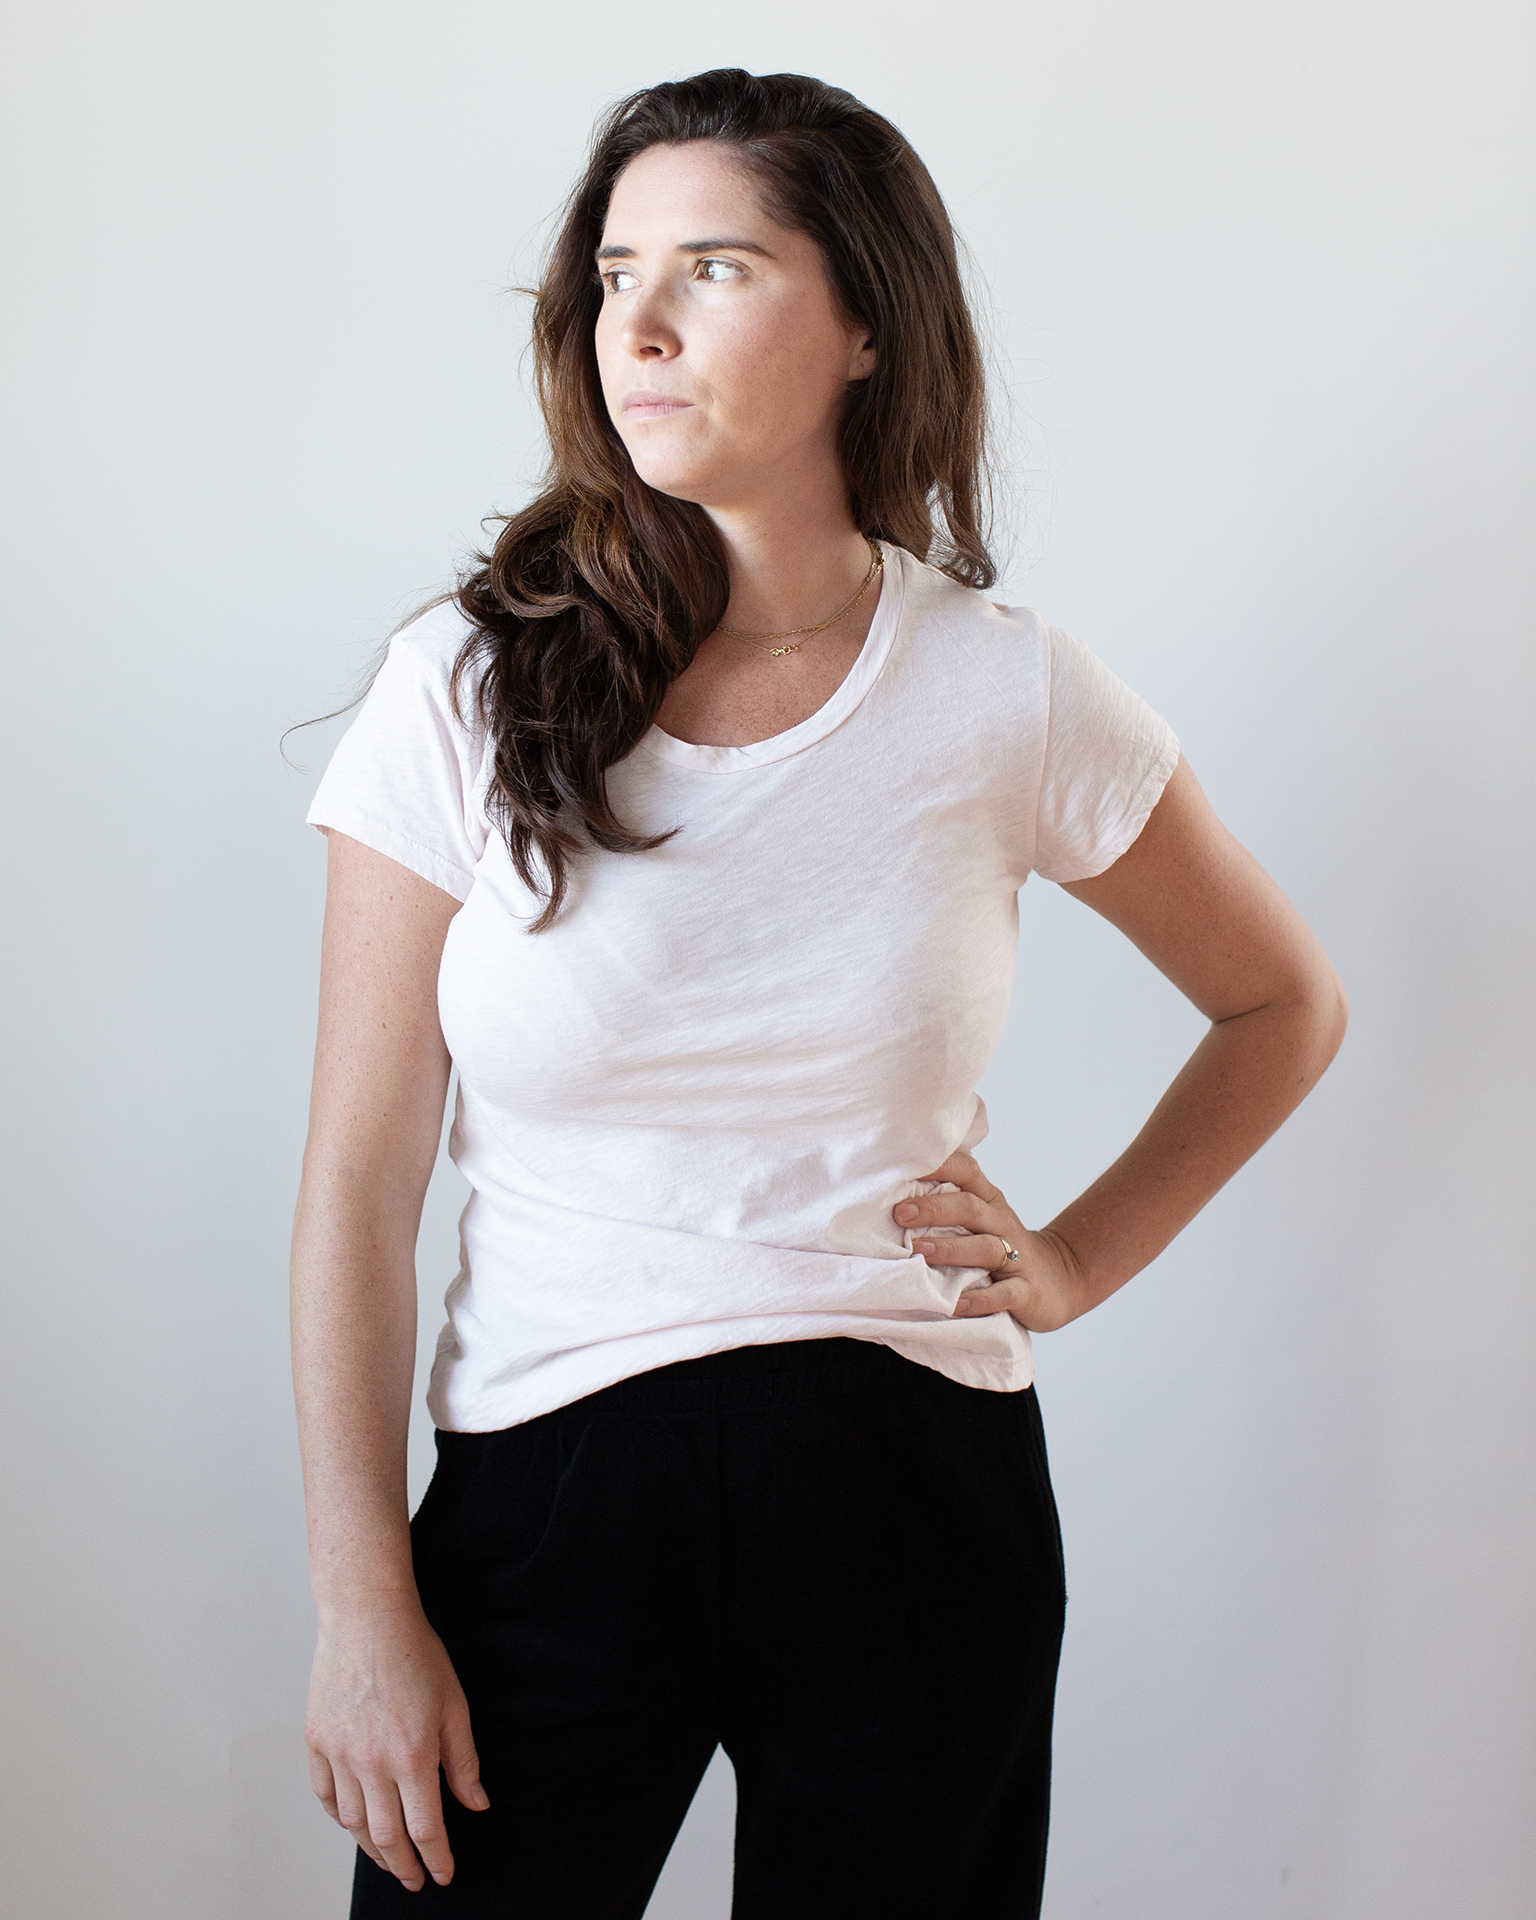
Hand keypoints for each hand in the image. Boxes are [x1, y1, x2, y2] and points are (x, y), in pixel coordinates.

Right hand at [305, 1597, 488, 1890]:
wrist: (367, 1618)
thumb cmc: (415, 1654)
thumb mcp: (453, 1705)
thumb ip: (463, 1761)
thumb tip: (475, 1804)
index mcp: (412, 1755)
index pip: (426, 1827)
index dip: (437, 1858)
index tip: (444, 1873)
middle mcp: (372, 1763)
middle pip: (387, 1836)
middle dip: (404, 1865)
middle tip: (415, 1879)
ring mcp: (339, 1754)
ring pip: (353, 1823)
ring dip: (372, 1849)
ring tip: (389, 1859)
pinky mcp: (317, 1742)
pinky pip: (325, 1796)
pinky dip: (340, 1818)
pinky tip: (354, 1823)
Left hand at [893, 1150, 1086, 1333]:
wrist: (1058, 1279)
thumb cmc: (1000, 1245)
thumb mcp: (979, 1218)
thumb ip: (945, 1203)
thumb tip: (887, 1192)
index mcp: (988, 1201)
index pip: (966, 1172)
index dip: (937, 1165)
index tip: (902, 1165)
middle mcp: (1001, 1223)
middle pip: (971, 1207)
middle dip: (935, 1209)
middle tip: (900, 1214)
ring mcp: (1016, 1257)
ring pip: (985, 1248)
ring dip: (951, 1249)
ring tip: (920, 1252)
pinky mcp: (1025, 1291)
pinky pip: (1004, 1294)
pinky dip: (980, 1300)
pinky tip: (955, 1304)